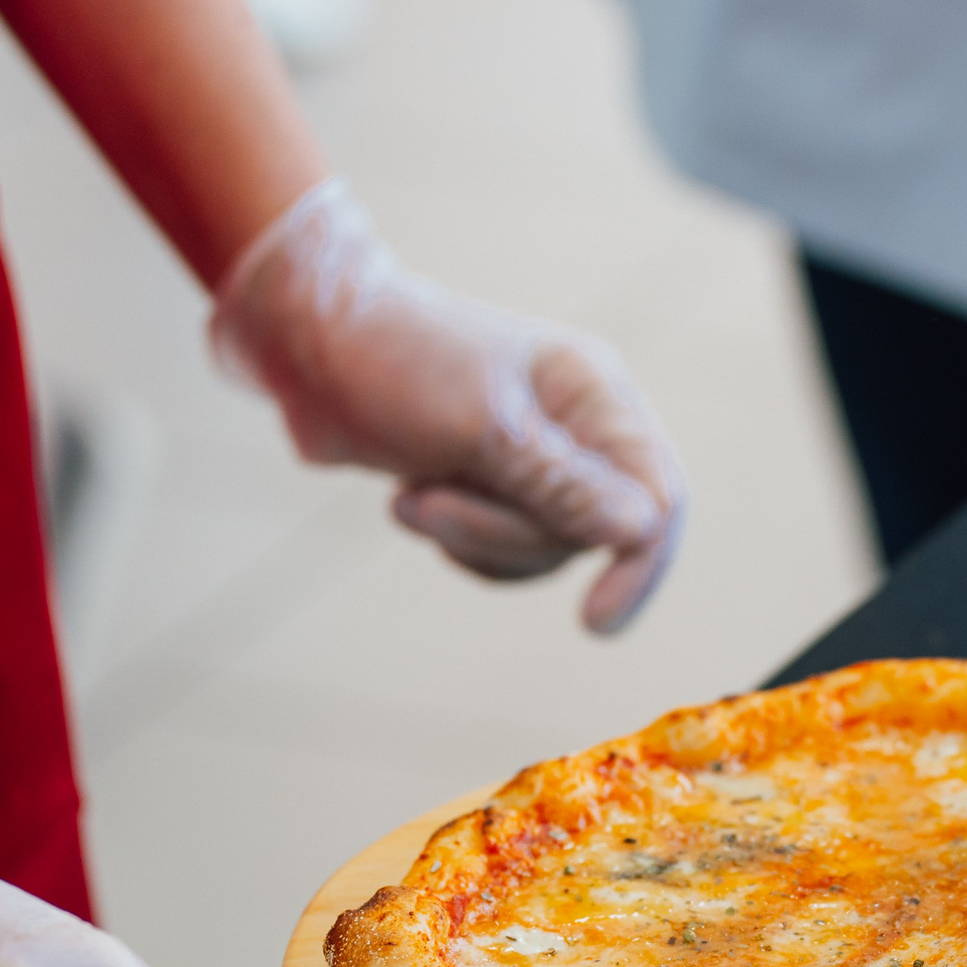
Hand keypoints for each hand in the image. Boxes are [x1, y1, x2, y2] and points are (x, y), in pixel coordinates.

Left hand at [209, 179, 686, 632]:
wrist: (309, 343)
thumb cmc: (398, 363)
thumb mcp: (483, 428)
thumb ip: (562, 485)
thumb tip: (640, 531)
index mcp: (595, 395)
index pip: (658, 498)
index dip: (638, 565)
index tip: (594, 624)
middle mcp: (579, 430)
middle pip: (593, 535)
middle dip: (507, 536)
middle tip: (430, 505)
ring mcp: (537, 461)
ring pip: (544, 549)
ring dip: (472, 538)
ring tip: (412, 497)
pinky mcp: (492, 484)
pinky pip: (503, 550)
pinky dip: (460, 544)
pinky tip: (414, 500)